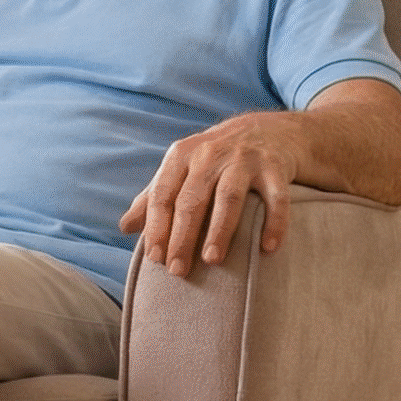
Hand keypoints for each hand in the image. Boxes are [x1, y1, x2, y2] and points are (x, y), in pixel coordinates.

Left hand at [118, 112, 305, 277]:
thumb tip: (124, 227)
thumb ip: (153, 197)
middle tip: (178, 270)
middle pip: (192, 200)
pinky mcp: (274, 167)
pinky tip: (268, 247)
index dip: (157, 227)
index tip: (155, 258)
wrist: (266, 130)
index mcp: (181, 156)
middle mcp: (210, 155)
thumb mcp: (180, 169)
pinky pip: (276, 198)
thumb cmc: (213, 159)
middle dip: (182, 237)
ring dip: (219, 230)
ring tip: (212, 260)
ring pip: (229, 198)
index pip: (163, 195)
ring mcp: (244, 159)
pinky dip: (274, 222)